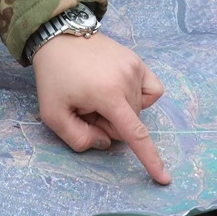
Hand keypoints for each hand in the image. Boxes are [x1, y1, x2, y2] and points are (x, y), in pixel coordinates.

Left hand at [32, 31, 170, 183]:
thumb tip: (106, 141)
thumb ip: (78, 138)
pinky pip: (151, 91)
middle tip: (85, 106)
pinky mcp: (137, 61)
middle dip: (108, 123)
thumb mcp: (53, 114)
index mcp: (107, 95)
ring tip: (95, 93)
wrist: (59, 36)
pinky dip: (138, 97)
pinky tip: (119, 90)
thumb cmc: (54, 76)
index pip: (135, 134)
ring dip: (118, 110)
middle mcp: (126, 80)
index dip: (150, 159)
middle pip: (128, 123)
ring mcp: (134, 67)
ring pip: (137, 109)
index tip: (164, 178)